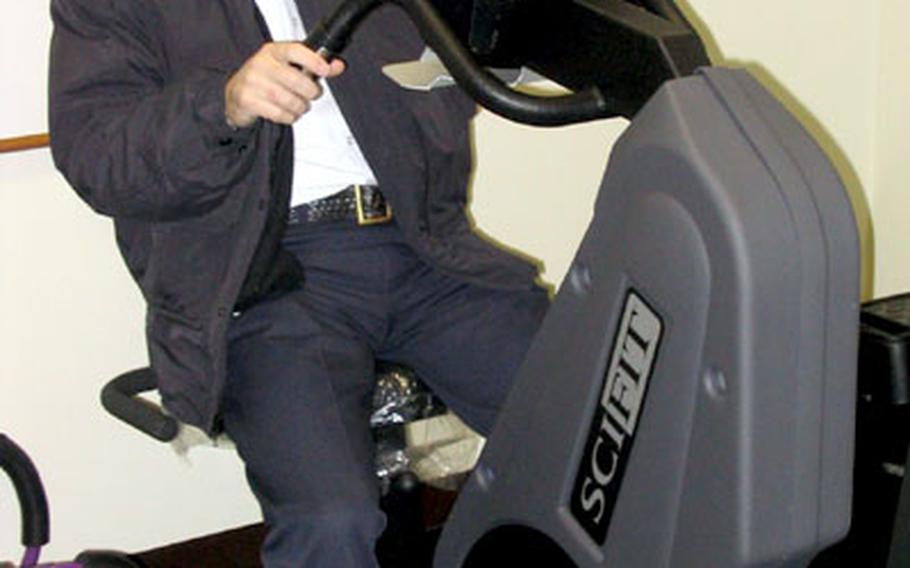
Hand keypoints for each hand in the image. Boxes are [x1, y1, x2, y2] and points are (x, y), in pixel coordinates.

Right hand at [224, 41, 345, 128]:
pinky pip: (279, 114)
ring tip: (300, 106)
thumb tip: (338, 66)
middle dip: (311, 92)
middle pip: (296, 80)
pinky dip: (289, 117)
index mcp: (273, 51)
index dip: (313, 60)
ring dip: (301, 107)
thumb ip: (314, 65)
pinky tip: (287, 113)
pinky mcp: (247, 100)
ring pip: (289, 100)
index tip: (325, 70)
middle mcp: (261, 64)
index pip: (295, 50)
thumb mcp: (288, 66)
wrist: (236, 93)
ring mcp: (252, 82)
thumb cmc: (267, 78)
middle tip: (312, 95)